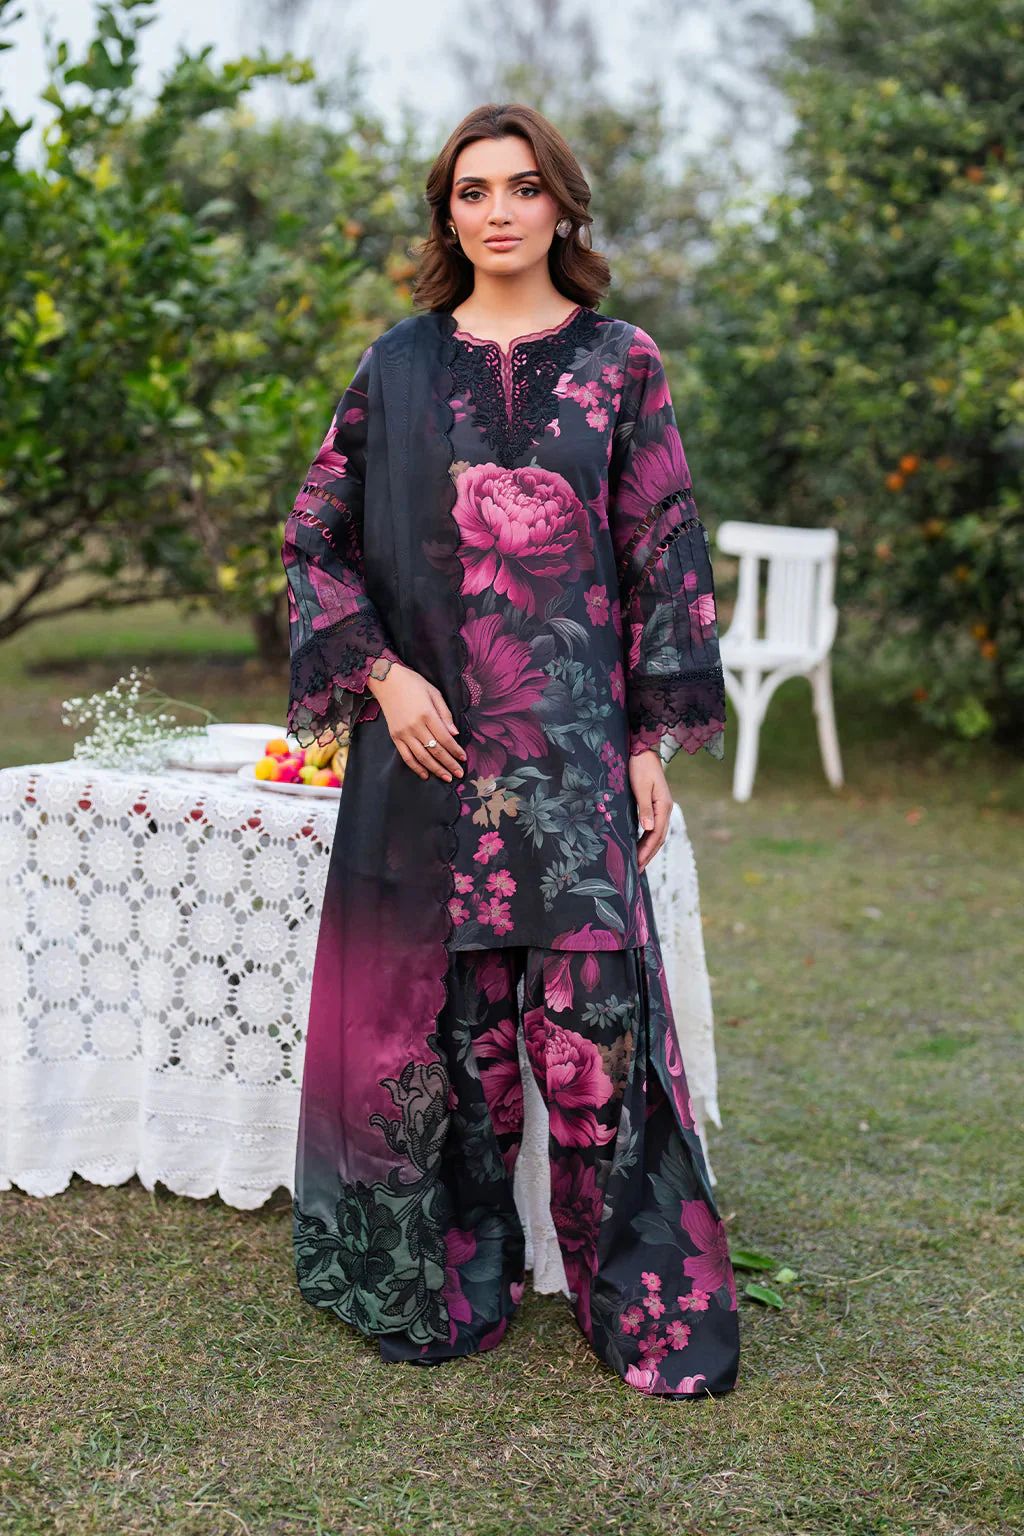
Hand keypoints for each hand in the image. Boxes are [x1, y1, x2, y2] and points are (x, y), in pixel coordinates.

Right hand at [367, 661, 466, 781]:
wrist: (387, 680)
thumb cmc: (413, 683)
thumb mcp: (434, 693)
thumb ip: (445, 714)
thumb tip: (455, 734)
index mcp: (427, 714)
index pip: (445, 739)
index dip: (456, 751)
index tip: (464, 758)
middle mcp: (415, 726)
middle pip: (435, 751)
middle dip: (449, 764)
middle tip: (459, 774)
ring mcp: (403, 733)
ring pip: (422, 757)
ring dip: (436, 769)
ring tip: (447, 777)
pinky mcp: (395, 737)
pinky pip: (406, 757)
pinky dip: (416, 767)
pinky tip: (426, 775)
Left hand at [629, 749, 672, 872]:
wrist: (643, 751)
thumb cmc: (640, 767)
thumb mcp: (641, 787)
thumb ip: (645, 809)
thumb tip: (648, 829)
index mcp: (664, 806)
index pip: (656, 834)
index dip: (647, 850)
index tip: (637, 864)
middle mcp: (665, 809)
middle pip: (659, 838)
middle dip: (648, 854)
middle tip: (637, 870)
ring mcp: (662, 807)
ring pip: (657, 834)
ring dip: (649, 849)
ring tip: (639, 863)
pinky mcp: (656, 805)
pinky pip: (653, 827)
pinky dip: (647, 839)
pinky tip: (640, 845)